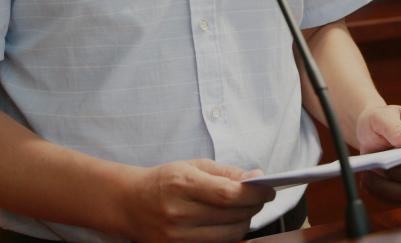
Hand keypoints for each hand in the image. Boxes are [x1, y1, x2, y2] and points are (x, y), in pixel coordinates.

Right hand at [124, 158, 275, 242]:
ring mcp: (178, 237)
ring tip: (243, 209)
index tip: (269, 188)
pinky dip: (230, 234)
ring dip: (244, 221)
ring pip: (230, 235)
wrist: (131, 204)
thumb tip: (256, 180)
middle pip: (233, 217)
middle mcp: (179, 213)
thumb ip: (226, 172)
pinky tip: (227, 222)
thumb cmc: (165, 180)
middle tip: (258, 196)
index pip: (228, 195)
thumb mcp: (193, 166)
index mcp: (182, 184)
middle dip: (253, 206)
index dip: (254, 194)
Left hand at [354, 105, 400, 204]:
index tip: (397, 157)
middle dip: (396, 173)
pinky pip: (398, 200)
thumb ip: (394, 127)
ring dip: (387, 188)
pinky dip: (381, 195)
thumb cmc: (380, 121)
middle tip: (376, 167)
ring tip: (367, 177)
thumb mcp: (382, 116)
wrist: (371, 133)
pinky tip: (367, 183)